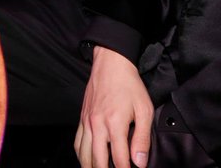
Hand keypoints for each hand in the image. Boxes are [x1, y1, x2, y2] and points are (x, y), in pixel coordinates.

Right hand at [75, 46, 153, 167]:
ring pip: (83, 154)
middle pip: (98, 160)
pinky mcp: (82, 118)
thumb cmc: (129, 85)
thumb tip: (140, 161)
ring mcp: (87, 121)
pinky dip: (80, 155)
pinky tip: (86, 160)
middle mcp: (98, 125)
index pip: (119, 159)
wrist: (111, 64)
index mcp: (115, 124)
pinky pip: (77, 141)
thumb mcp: (144, 110)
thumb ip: (142, 138)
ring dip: (90, 167)